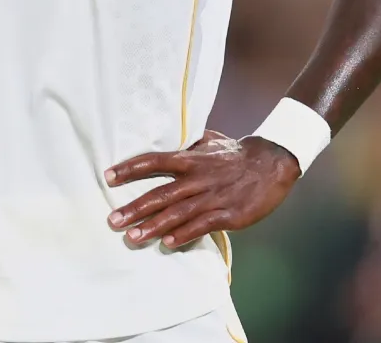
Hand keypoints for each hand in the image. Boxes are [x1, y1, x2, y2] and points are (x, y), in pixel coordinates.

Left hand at [105, 130, 300, 249]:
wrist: (273, 163)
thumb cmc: (236, 152)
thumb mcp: (209, 141)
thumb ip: (186, 144)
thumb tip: (164, 136)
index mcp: (191, 159)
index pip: (154, 161)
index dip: (130, 169)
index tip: (108, 177)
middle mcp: (198, 178)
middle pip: (161, 193)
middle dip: (135, 208)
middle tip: (112, 220)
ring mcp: (213, 197)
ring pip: (178, 213)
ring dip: (153, 226)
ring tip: (132, 237)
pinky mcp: (229, 214)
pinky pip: (202, 226)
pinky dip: (185, 234)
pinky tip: (167, 243)